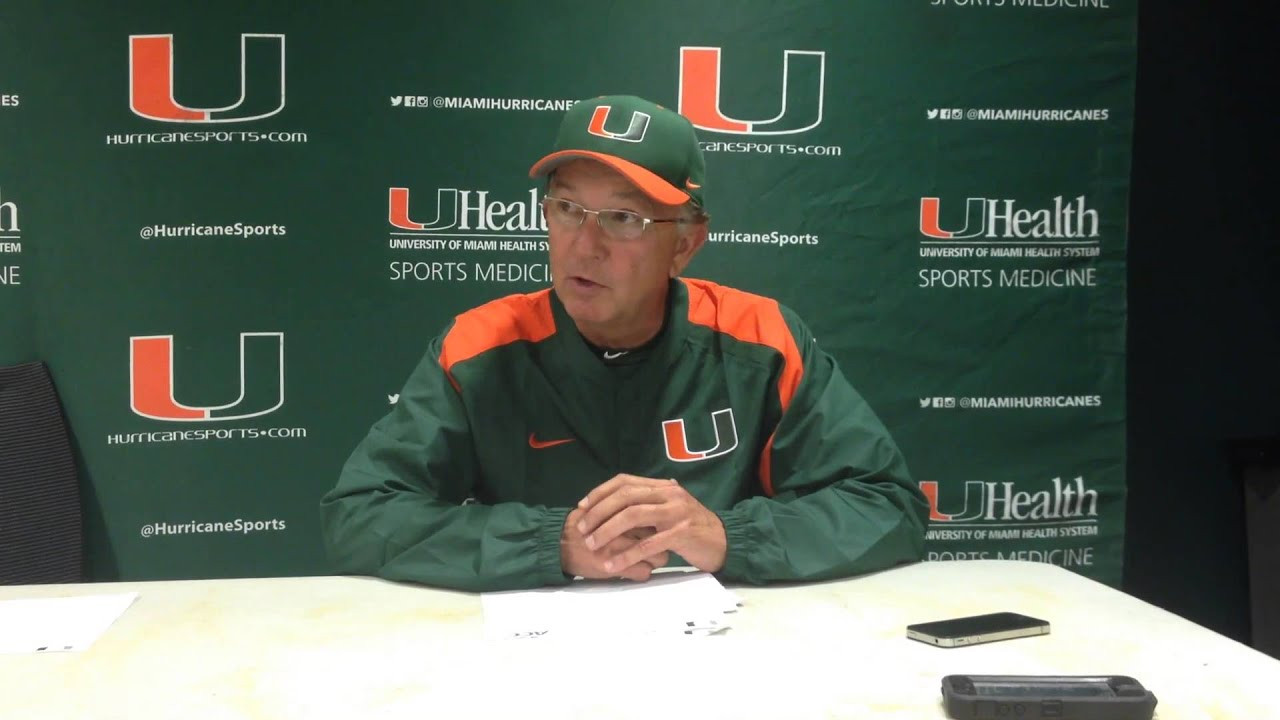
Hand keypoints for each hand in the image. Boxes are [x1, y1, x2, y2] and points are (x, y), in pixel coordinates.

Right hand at [560, 506, 668, 580]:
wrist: (557, 545)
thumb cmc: (579, 525)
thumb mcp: (601, 507)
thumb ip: (622, 503)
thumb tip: (644, 496)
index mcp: (624, 509)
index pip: (655, 514)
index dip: (658, 521)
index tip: (656, 527)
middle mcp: (627, 527)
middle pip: (662, 535)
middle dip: (662, 540)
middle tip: (654, 544)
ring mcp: (624, 548)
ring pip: (659, 556)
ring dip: (655, 558)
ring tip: (644, 558)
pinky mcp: (619, 568)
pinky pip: (645, 573)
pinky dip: (642, 573)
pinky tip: (633, 569)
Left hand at [575, 474, 726, 573]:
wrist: (725, 541)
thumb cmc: (693, 529)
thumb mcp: (671, 508)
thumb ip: (649, 502)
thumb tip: (619, 500)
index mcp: (663, 486)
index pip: (624, 481)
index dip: (600, 493)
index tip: (582, 507)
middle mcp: (669, 494)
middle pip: (625, 496)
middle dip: (598, 512)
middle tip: (581, 529)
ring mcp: (677, 512)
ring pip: (633, 515)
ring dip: (607, 531)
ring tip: (592, 545)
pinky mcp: (682, 534)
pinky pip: (648, 544)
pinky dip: (627, 554)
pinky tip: (613, 564)